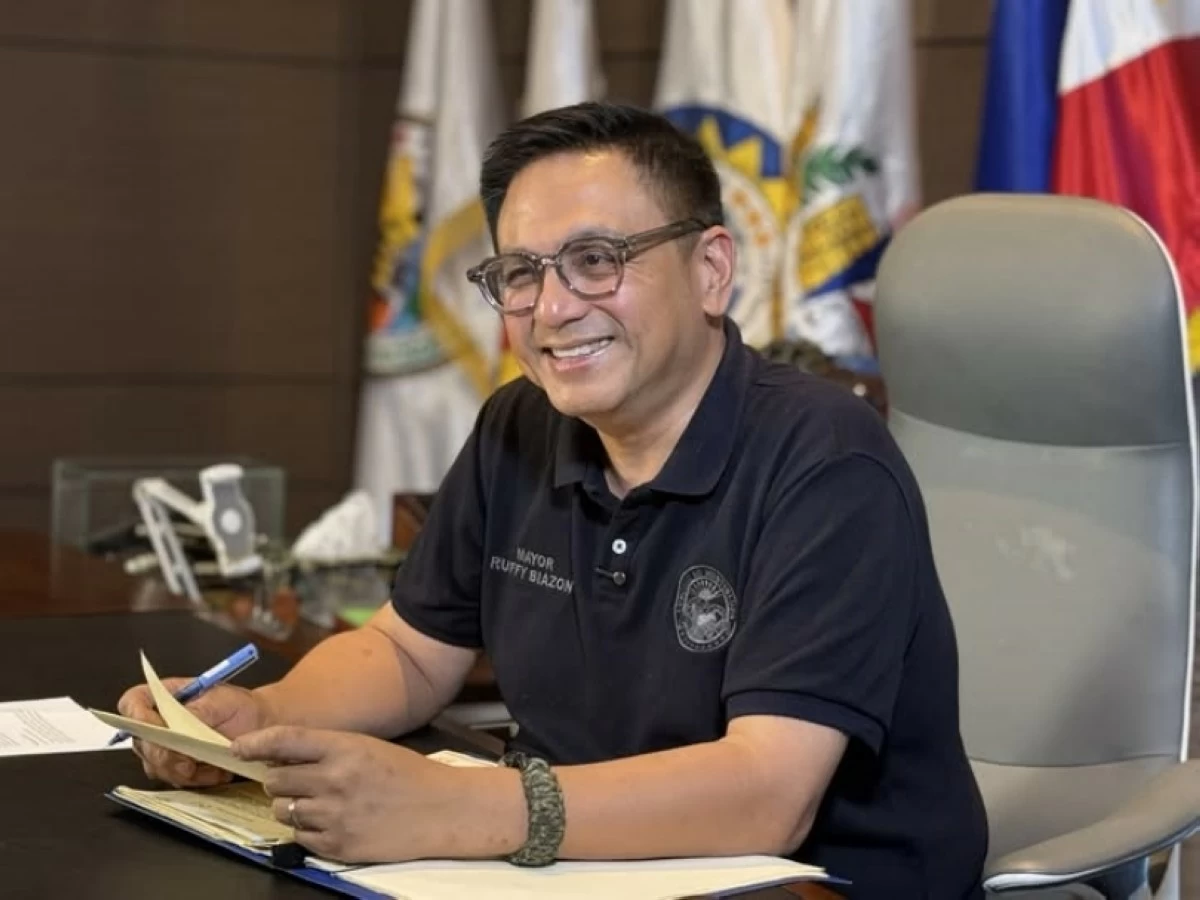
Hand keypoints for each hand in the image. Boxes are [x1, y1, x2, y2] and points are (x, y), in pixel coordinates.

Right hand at [117, 679, 272, 787]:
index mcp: (165, 696)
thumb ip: (195, 713)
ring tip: (213, 768)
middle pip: (141, 741)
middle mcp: (159, 722)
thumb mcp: (221, 701)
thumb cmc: (241, 707)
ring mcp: (166, 747)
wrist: (261, 726)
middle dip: (163, 756)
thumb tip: (174, 726)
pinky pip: (175, 779)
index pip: (133, 702)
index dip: (136, 716)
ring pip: (155, 766)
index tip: (156, 729)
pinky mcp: (178, 767)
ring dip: (181, 771)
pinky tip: (217, 773)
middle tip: (187, 763)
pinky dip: (196, 780)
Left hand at [232, 726, 492, 863]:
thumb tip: (280, 756)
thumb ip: (326, 750)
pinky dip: (307, 830)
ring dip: (291, 805)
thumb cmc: (406, 774)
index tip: (237, 748)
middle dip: (279, 779)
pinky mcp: (337, 846)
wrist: (442, 810)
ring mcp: (334, 816)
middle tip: (297, 780)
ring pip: (281, 810)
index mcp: (345, 748)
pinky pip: (298, 837)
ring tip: (318, 803)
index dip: (255, 742)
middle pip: (276, 779)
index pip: (285, 740)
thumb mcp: (367, 748)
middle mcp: (335, 780)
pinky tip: (331, 822)